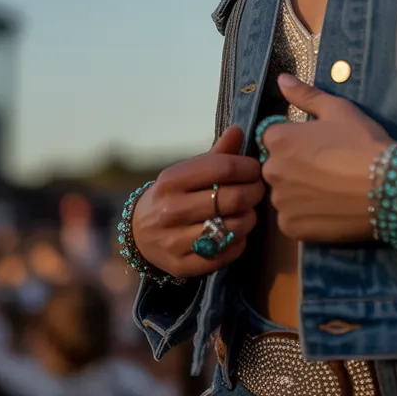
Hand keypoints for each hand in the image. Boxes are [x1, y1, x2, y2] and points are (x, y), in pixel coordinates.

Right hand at [132, 126, 264, 278]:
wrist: (138, 233)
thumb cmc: (174, 195)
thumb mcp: (188, 171)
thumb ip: (217, 154)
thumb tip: (239, 130)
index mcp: (172, 180)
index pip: (223, 168)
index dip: (248, 168)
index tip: (256, 170)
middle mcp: (170, 210)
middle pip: (231, 199)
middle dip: (254, 192)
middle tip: (258, 191)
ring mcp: (173, 241)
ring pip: (231, 228)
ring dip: (249, 219)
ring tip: (248, 212)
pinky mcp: (181, 266)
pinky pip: (223, 255)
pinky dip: (238, 244)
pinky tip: (237, 233)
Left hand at [261, 75, 396, 243]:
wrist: (389, 187)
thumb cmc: (363, 142)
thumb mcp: (337, 110)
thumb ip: (305, 94)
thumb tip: (281, 79)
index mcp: (279, 140)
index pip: (274, 137)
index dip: (296, 140)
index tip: (319, 146)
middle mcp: (272, 171)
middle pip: (276, 166)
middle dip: (295, 166)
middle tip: (327, 168)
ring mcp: (281, 203)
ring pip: (284, 193)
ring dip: (299, 191)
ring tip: (330, 189)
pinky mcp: (292, 229)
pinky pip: (292, 218)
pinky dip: (306, 214)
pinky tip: (329, 207)